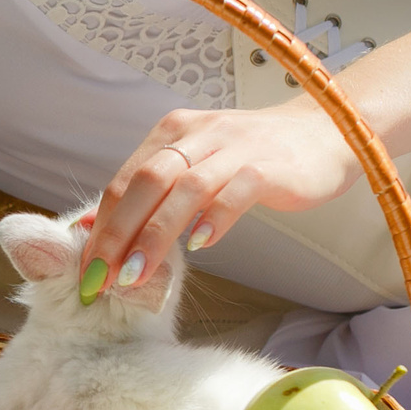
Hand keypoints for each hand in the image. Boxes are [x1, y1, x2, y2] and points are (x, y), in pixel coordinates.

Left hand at [80, 102, 361, 298]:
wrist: (324, 132)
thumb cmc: (254, 157)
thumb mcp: (197, 166)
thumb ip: (153, 193)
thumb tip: (94, 228)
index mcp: (172, 133)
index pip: (124, 180)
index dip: (100, 225)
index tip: (85, 268)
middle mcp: (198, 134)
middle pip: (144, 183)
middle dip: (116, 233)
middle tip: (99, 277)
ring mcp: (234, 148)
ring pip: (183, 189)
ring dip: (154, 235)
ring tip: (136, 275)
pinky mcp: (269, 166)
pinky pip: (234, 192)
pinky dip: (213, 219)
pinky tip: (200, 246)